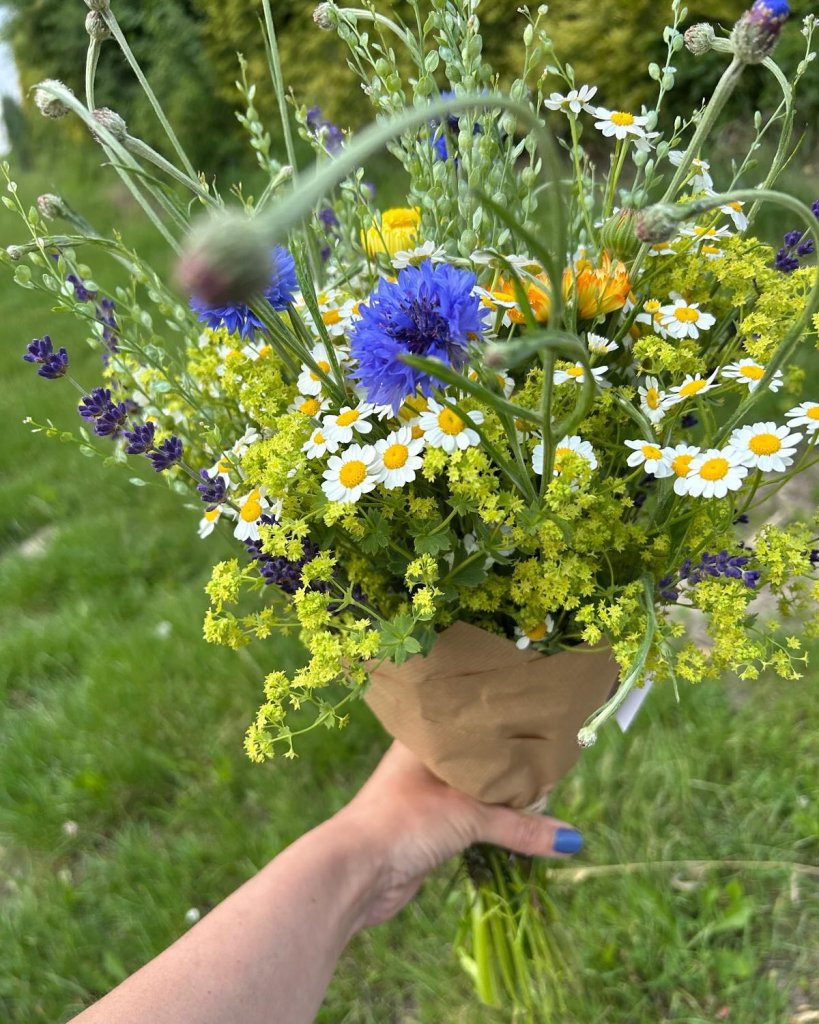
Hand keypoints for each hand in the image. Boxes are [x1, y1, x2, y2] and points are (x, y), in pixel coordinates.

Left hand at [335, 740, 583, 928]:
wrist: (354, 873)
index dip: (510, 732)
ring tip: (546, 803)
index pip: (479, 727)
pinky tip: (520, 831)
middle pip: (482, 764)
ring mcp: (426, 797)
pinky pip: (471, 824)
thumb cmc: (404, 822)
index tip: (547, 734)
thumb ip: (520, 825)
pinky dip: (494, 829)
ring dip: (504, 807)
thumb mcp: (468, 816)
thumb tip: (572, 840)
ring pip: (477, 796)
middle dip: (513, 774)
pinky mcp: (429, 832)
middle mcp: (426, 762)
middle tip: (556, 770)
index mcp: (428, 738)